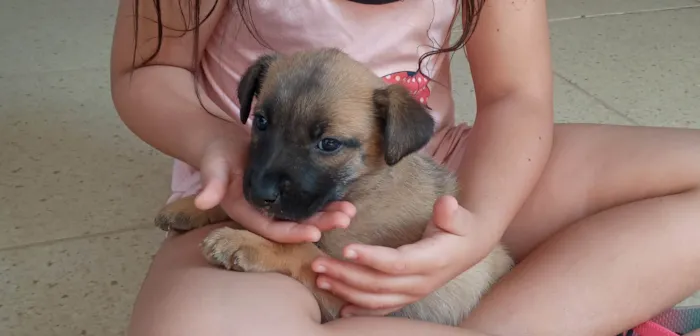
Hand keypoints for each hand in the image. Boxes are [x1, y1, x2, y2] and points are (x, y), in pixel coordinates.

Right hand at [192, 138, 355, 242]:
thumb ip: (211, 184)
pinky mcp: (286, 191)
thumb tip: (202, 201)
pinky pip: (307, 201)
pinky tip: (344, 197)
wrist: (222, 142)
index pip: (272, 229)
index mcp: (246, 213)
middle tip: (344, 219)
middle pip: (295, 225)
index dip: (294, 233)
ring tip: (350, 211)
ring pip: (305, 215)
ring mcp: (276, 204)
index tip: (315, 233)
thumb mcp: (213, 167)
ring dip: (328, 214)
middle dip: (320, 224)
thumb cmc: (216, 154)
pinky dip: (325, 200)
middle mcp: (264, 213)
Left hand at [310, 195, 497, 316]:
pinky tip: (340, 308)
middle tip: (318, 264)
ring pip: (375, 300)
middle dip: (345, 275)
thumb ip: (451, 212)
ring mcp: (413, 294)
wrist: (469, 248)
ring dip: (345, 291)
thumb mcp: (460, 216)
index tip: (346, 248)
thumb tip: (447, 204)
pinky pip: (381, 309)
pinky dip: (359, 310)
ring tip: (320, 279)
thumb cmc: (460, 228)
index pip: (397, 263)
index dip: (371, 258)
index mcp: (431, 261)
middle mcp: (420, 283)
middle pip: (378, 284)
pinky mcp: (407, 297)